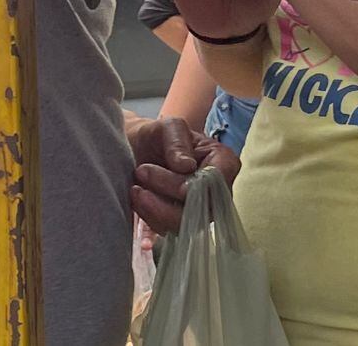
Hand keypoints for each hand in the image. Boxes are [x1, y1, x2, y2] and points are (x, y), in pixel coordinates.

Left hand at [125, 115, 241, 234]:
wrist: (135, 151)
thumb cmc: (157, 136)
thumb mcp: (166, 127)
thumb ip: (177, 141)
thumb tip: (187, 166)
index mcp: (223, 162)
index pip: (218, 181)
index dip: (198, 185)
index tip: (175, 173)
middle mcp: (216, 191)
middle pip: (202, 208)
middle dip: (169, 193)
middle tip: (141, 171)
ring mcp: (199, 211)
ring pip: (184, 224)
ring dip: (155, 208)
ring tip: (135, 187)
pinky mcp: (179, 224)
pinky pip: (167, 230)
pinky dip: (149, 217)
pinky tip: (137, 199)